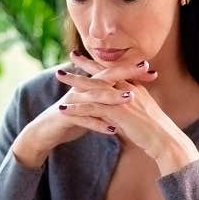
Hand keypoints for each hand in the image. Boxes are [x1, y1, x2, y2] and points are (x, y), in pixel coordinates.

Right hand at [10, 57, 156, 169]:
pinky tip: (112, 130)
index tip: (152, 72)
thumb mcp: (94, 107)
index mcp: (90, 85)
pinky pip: (84, 119)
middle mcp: (82, 88)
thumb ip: (109, 100)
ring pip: (94, 96)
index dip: (131, 71)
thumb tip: (130, 96)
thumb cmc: (73, 117)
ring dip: (112, 97)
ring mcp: (73, 101)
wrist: (46, 131)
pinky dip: (98, 124)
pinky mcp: (66, 116)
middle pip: (105, 76)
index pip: (113, 74)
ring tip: (130, 97)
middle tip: (144, 68)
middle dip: (124, 72)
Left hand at [58, 51, 198, 174]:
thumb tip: (120, 116)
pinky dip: (77, 107)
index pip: (117, 71)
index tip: (95, 56)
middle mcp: (130, 90)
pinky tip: (63, 108)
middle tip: (71, 54)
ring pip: (95, 87)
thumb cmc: (157, 134)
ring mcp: (123, 100)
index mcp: (136, 89)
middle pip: (104, 73)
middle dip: (86, 63)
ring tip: (59, 76)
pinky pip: (93, 108)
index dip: (104, 63)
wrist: (166, 142)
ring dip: (76, 81)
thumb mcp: (142, 118)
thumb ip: (129, 113)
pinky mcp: (118, 113)